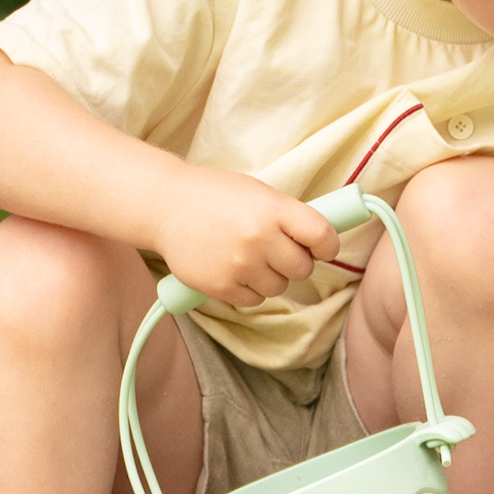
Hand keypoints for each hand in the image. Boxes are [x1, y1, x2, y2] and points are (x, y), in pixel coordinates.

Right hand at [152, 170, 333, 309]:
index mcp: (274, 208)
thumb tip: (320, 242)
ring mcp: (240, 264)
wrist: (165, 206)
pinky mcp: (221, 286)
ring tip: (249, 258)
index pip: (322, 235)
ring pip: (279, 288)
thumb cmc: (215, 196)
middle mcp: (260, 237)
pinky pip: (253, 300)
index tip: (322, 248)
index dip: (328, 246)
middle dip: (295, 263)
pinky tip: (233, 269)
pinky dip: (248, 289)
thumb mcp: (257, 193)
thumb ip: (287, 216)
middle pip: (303, 268)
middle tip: (278, 252)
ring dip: (271, 277)